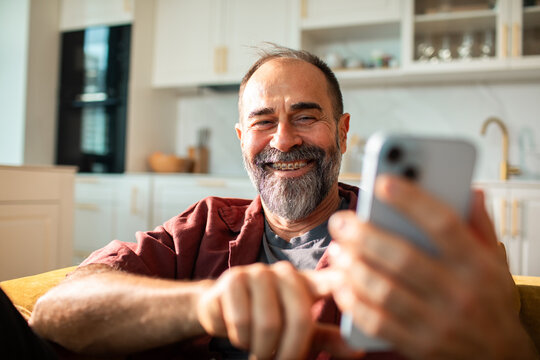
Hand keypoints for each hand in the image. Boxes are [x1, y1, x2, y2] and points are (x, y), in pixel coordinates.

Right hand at [196, 261, 360, 358]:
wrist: (220, 309)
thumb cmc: (267, 320)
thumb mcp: (300, 332)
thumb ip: (328, 338)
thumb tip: (359, 351)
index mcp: (307, 283)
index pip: (331, 279)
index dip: (344, 282)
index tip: (353, 288)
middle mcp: (286, 273)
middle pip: (300, 317)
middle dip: (289, 352)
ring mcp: (259, 272)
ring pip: (268, 324)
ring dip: (262, 349)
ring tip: (258, 351)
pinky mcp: (234, 278)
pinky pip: (241, 321)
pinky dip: (241, 339)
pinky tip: (240, 336)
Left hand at [328, 175, 536, 358]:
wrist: (502, 357)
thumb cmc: (492, 302)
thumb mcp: (496, 261)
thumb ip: (479, 224)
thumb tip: (467, 189)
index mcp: (478, 265)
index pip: (443, 224)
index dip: (411, 200)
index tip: (382, 182)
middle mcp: (459, 294)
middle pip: (403, 256)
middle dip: (364, 235)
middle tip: (341, 221)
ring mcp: (438, 323)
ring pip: (384, 289)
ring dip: (353, 266)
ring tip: (338, 249)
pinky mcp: (419, 345)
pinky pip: (377, 321)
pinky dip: (354, 301)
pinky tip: (342, 283)